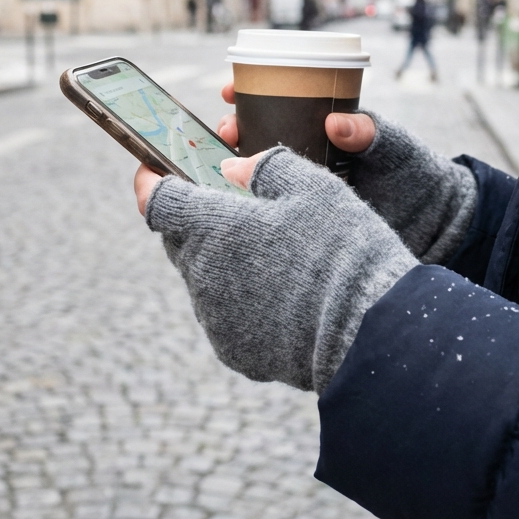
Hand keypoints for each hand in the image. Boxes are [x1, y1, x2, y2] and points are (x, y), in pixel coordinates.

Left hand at [143, 147, 417, 392]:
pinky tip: (281, 295)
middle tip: (230, 209)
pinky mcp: (233, 351)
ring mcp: (215, 319)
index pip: (157, 201)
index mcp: (213, 228)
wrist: (368, 332)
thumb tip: (230, 169)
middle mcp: (203, 275)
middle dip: (195, 221)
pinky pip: (225, 316)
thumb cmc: (341, 250)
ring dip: (221, 262)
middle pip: (180, 241)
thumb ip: (264, 167)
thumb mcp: (312, 187)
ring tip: (269, 256)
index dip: (150, 182)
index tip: (153, 171)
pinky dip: (241, 300)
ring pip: (203, 279)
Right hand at [210, 81, 476, 264]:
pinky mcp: (306, 222)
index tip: (227, 88)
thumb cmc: (420, 178)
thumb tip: (337, 122)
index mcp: (327, 130)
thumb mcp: (398, 149)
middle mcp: (311, 156)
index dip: (249, 92)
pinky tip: (228, 208)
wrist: (440, 230)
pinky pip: (271, 210)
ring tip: (219, 165)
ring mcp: (306, 190)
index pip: (280, 103)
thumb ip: (373, 132)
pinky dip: (248, 207)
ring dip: (233, 167)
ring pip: (259, 175)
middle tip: (223, 130)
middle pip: (258, 137)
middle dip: (233, 129)